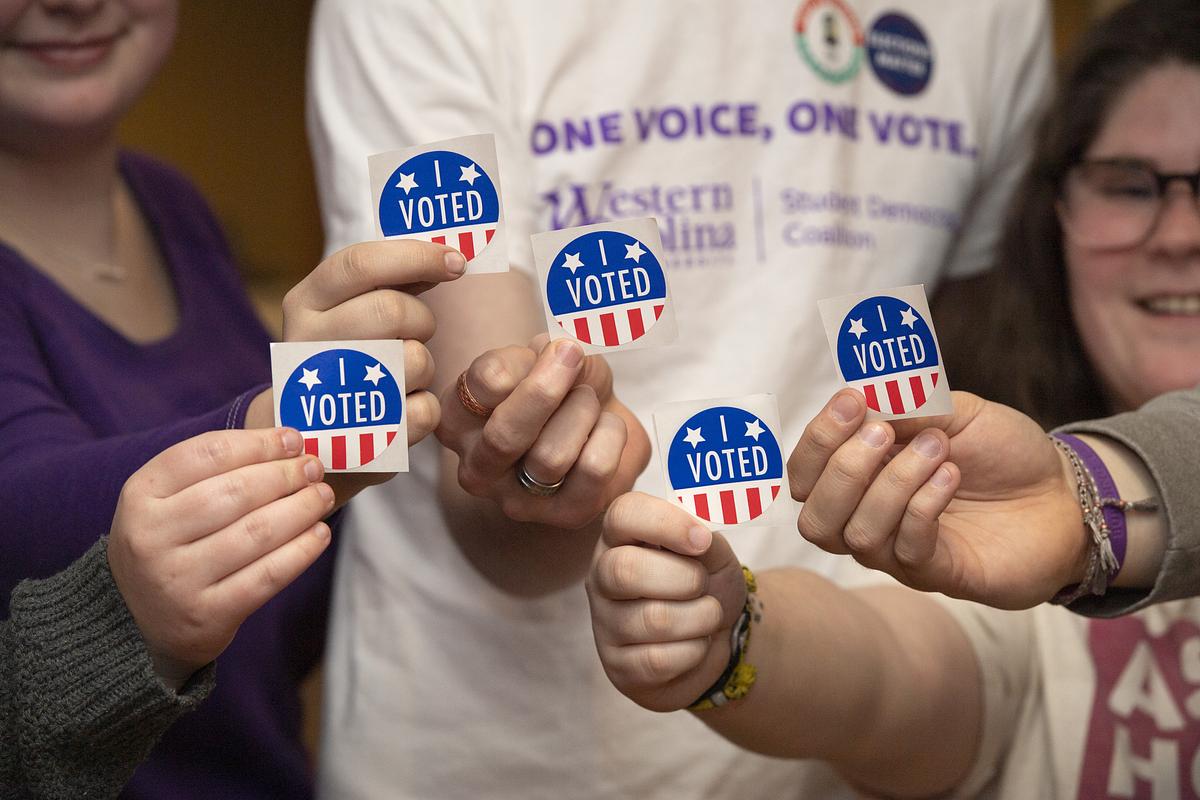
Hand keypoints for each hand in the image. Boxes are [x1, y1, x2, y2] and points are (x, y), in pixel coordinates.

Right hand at [107, 428, 335, 688]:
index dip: (257, 443)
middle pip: (236, 492)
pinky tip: (318, 534)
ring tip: (321, 496)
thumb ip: (213, 470)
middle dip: (284, 475)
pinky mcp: (207, 615)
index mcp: (140, 495)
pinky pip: (266, 576)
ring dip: (300, 508)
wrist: (137, 621)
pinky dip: (301, 551)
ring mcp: (178, 580)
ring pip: (256, 533)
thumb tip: (288, 444)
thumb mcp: (164, 500)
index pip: (207, 454)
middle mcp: (151, 536)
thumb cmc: (168, 543)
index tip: (293, 439)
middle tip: (313, 467)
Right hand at [246, 240, 463, 500]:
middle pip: (393, 310)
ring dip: (423, 365)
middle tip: (415, 332)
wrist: (309, 438)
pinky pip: (425, 408)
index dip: (417, 256)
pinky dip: (426, 405)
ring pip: (415, 359)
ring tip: (400, 373)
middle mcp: (309, 344)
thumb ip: (389, 279)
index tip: (456, 262)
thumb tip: (449, 257)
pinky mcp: (361, 438)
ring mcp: (330, 393)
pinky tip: (403, 405)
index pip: (361, 263)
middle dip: (421, 319)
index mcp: (305, 302)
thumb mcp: (346, 309)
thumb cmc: (343, 358)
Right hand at [437, 334, 649, 529]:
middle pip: (505, 435)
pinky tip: (605, 428)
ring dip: (582, 412)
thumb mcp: (546, 357)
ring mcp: (516, 500)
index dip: (523, 360)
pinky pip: (594, 469)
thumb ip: (543, 353)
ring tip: (588, 401)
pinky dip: (609, 434)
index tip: (553, 347)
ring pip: (551, 457)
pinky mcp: (565, 515)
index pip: (482, 385)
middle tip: (573, 358)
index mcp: (456, 419)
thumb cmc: (561, 389)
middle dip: (548, 391)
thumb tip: (560, 356)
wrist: (599, 427)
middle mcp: (475, 467)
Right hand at [587, 492, 744, 711]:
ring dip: (700, 617)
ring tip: (707, 615)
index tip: (702, 540)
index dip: (665, 523)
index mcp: (621, 536)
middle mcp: (602, 576)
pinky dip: (694, 651)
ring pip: (653, 620)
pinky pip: (659, 660)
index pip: (623, 514)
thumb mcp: (713, 552)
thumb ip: (705, 537)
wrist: (716, 638)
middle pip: (625, 569)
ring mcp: (605, 623)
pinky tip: (694, 644)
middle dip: (684, 578)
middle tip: (703, 584)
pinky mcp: (617, 665)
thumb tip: (698, 535)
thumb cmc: (707, 584)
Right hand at [788, 389, 1085, 608]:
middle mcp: (869, 519)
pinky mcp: (938, 574)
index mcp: (862, 476)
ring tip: (938, 450)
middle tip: (886, 432)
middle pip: (815, 516)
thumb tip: (865, 399)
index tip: (852, 399)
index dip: (818, 438)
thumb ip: (909, 405)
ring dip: (893, 483)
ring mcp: (900, 552)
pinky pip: (907, 549)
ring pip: (859, 535)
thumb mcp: (956, 411)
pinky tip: (951, 477)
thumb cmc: (1003, 453)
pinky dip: (923, 506)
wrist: (1064, 494)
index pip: (805, 472)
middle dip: (843, 468)